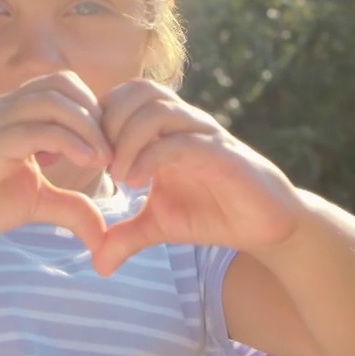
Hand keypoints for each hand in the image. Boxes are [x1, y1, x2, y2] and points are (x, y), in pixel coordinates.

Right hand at [0, 71, 113, 256]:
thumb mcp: (36, 202)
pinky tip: (88, 162)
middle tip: (110, 150)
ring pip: (52, 102)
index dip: (91, 109)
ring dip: (87, 126)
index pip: (61, 85)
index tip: (107, 145)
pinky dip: (69, 142)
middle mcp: (1, 108)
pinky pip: (36, 131)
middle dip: (94, 113)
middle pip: (61, 84)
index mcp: (11, 112)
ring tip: (103, 158)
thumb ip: (70, 206)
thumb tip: (104, 232)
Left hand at [92, 79, 305, 276]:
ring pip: (156, 109)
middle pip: (136, 91)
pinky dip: (151, 157)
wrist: (268, 225)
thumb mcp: (160, 226)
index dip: (98, 120)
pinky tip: (137, 182)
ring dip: (126, 139)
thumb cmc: (214, 214)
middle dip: (108, 124)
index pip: (123, 96)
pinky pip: (181, 142)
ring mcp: (204, 135)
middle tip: (97, 164)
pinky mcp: (222, 155)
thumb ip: (126, 236)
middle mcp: (184, 123)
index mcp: (165, 129)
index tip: (86, 158)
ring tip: (118, 177)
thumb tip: (97, 264)